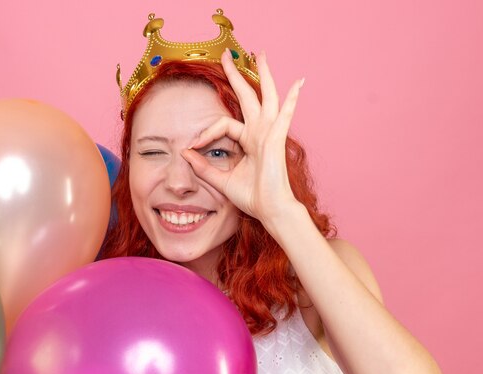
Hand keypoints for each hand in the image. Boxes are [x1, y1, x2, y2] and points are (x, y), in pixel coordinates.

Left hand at [181, 49, 304, 224]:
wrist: (270, 211)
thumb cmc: (251, 197)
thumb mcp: (221, 180)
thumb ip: (203, 166)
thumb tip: (185, 152)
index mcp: (248, 140)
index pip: (224, 124)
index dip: (205, 132)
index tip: (191, 146)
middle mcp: (259, 132)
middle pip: (247, 96)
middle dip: (236, 75)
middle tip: (227, 55)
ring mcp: (270, 133)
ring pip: (267, 97)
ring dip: (264, 74)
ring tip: (260, 54)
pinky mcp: (276, 139)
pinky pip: (285, 115)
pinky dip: (292, 100)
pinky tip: (298, 84)